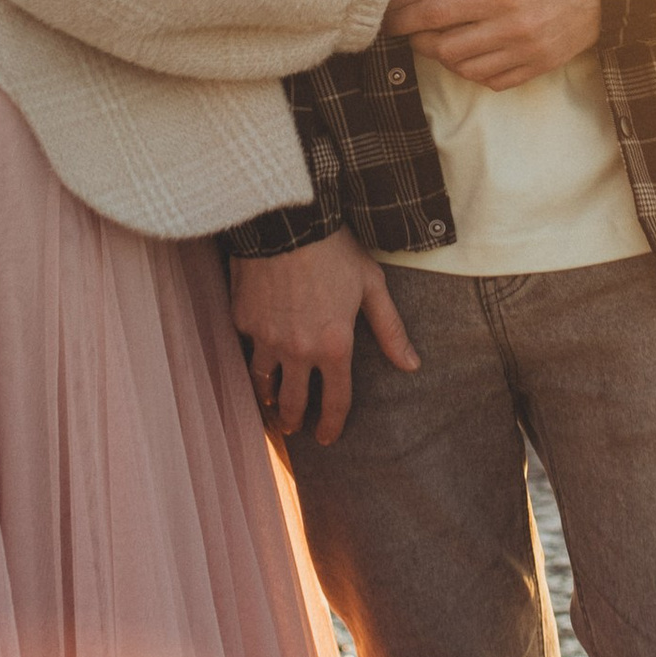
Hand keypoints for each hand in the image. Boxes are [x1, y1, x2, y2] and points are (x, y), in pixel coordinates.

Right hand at [232, 229, 419, 448]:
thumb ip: (390, 330)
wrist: (287, 220)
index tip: (327, 437)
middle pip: (294, 402)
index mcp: (334, 346)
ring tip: (273, 399)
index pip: (335, 400)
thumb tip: (412, 365)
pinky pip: (247, 347)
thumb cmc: (335, 250)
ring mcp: (266, 337)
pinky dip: (254, 355)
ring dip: (270, 396)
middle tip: (296, 427)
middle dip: (296, 421)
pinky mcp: (243, 320)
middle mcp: (298, 350)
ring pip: (264, 382)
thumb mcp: (372, 286)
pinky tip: (258, 355)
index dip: (332, 424)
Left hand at [395, 0, 600, 90]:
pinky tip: (472, 58)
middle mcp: (510, 26)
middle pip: (446, 48)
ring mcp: (526, 49)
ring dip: (448, 60)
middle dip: (423, 43)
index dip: (407, 20)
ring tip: (442, 46)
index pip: (438, 13)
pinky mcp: (540, 65)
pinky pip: (495, 80)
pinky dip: (477, 73)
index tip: (392, 22)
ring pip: (467, 69)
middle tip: (416, 35)